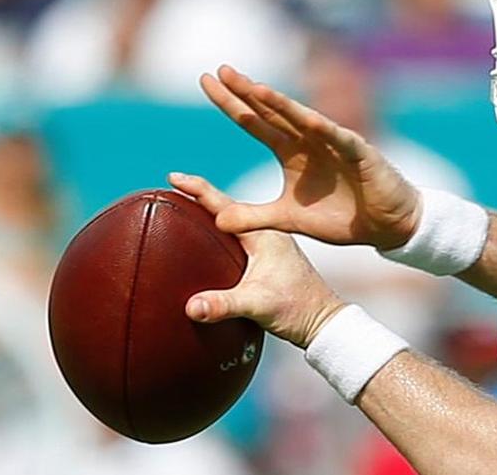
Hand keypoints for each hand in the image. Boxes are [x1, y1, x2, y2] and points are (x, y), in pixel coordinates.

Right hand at [169, 172, 345, 347]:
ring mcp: (270, 245)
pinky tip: (210, 238)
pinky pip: (239, 236)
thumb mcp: (258, 306)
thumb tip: (190, 307)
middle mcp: (268, 234)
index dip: (197, 189)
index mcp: (265, 235)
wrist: (323, 321)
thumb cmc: (298, 309)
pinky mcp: (270, 258)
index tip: (173, 175)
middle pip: (228, 208)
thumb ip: (223, 305)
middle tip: (173, 184)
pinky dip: (221, 232)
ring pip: (235, 222)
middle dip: (199, 195)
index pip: (225, 206)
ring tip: (186, 205)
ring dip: (211, 213)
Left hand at [197, 64, 420, 248]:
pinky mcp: (360, 155)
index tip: (206, 81)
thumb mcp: (288, 220)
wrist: (385, 225)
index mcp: (291, 153)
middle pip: (273, 112)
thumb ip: (254, 217)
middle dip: (247, 92)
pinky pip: (339, 139)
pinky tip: (308, 119)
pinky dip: (324, 129)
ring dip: (281, 105)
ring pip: (303, 119)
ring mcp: (334, 144)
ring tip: (256, 89)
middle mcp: (309, 142)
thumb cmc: (341, 216)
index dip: (231, 103)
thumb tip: (216, 223)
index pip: (255, 122)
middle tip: (221, 71)